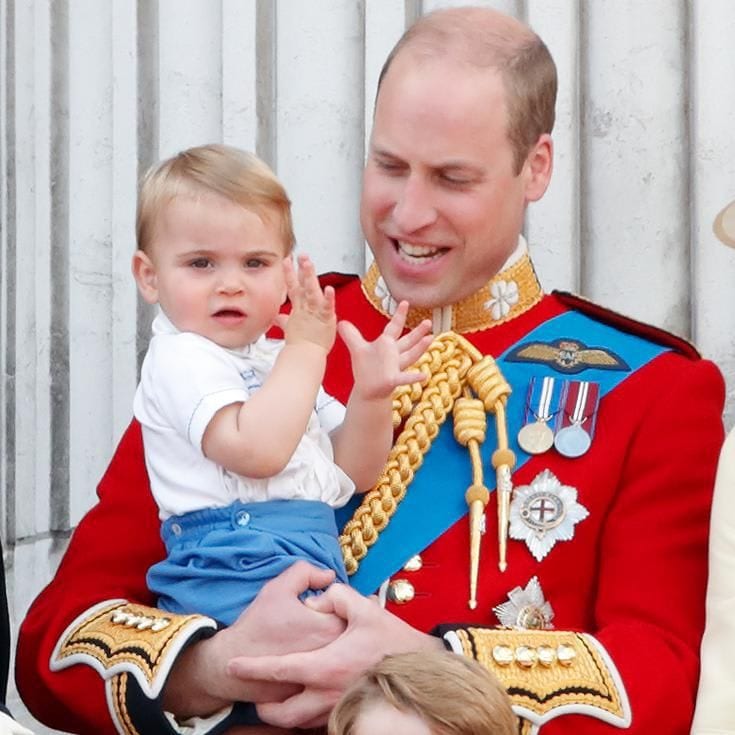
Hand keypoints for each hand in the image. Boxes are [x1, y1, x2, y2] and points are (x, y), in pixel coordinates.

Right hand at [162, 562, 344, 717]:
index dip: (336, 604)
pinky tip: (309, 657)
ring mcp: (326, 679)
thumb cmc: (257, 624)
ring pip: (343, 656)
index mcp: (329, 628)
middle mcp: (333, 657)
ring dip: (337, 646)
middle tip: (320, 622)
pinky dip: (325, 665)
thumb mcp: (279, 588)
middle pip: (352, 633)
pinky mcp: (316, 696)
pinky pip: (331, 675)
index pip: (351, 609)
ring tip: (315, 640)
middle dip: (341, 624)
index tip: (320, 607)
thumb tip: (328, 575)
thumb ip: (306, 572)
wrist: (232, 664)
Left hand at [226, 582, 443, 728]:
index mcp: (326, 666)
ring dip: (283, 714)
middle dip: (264, 707)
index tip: (232, 665)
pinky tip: (308, 700)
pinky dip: (306, 716)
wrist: (423, 668)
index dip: (252, 668)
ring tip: (277, 701)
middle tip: (256, 696)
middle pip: (282, 714)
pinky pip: (319, 723)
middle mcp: (328, 694)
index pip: (280, 670)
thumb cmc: (392, 639)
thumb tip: (316, 598)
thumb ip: (334, 595)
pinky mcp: (351, 717)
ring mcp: (339, 710)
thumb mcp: (364, 607)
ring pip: (299, 724)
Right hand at [276, 254, 335, 351]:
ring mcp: (315, 312)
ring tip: (309, 263)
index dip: (290, 273)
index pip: (293, 287)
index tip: (287, 259)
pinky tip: (329, 289)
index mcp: (299, 308)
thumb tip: (276, 318)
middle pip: (302, 285)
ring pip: (312, 291)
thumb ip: (283, 321)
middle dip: (301, 270)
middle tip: (301, 255)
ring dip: (310, 277)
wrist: (304, 356)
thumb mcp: (289, 329)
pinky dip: (328, 298)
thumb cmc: (300, 345)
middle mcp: (306, 308)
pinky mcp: (325, 319)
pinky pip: (327, 306)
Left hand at [338, 301, 432, 400]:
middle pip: (408, 341)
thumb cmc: (366, 369)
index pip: (394, 327)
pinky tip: (424, 375)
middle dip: (418, 332)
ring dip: (420, 348)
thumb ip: (351, 335)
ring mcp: (395, 366)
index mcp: (386, 344)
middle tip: (428, 321)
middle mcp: (393, 354)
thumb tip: (341, 322)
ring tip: (430, 339)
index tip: (405, 302)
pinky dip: (414, 377)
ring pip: (410, 355)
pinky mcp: (393, 379)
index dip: (399, 315)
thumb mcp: (357, 349)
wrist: (368, 389)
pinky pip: (405, 377)